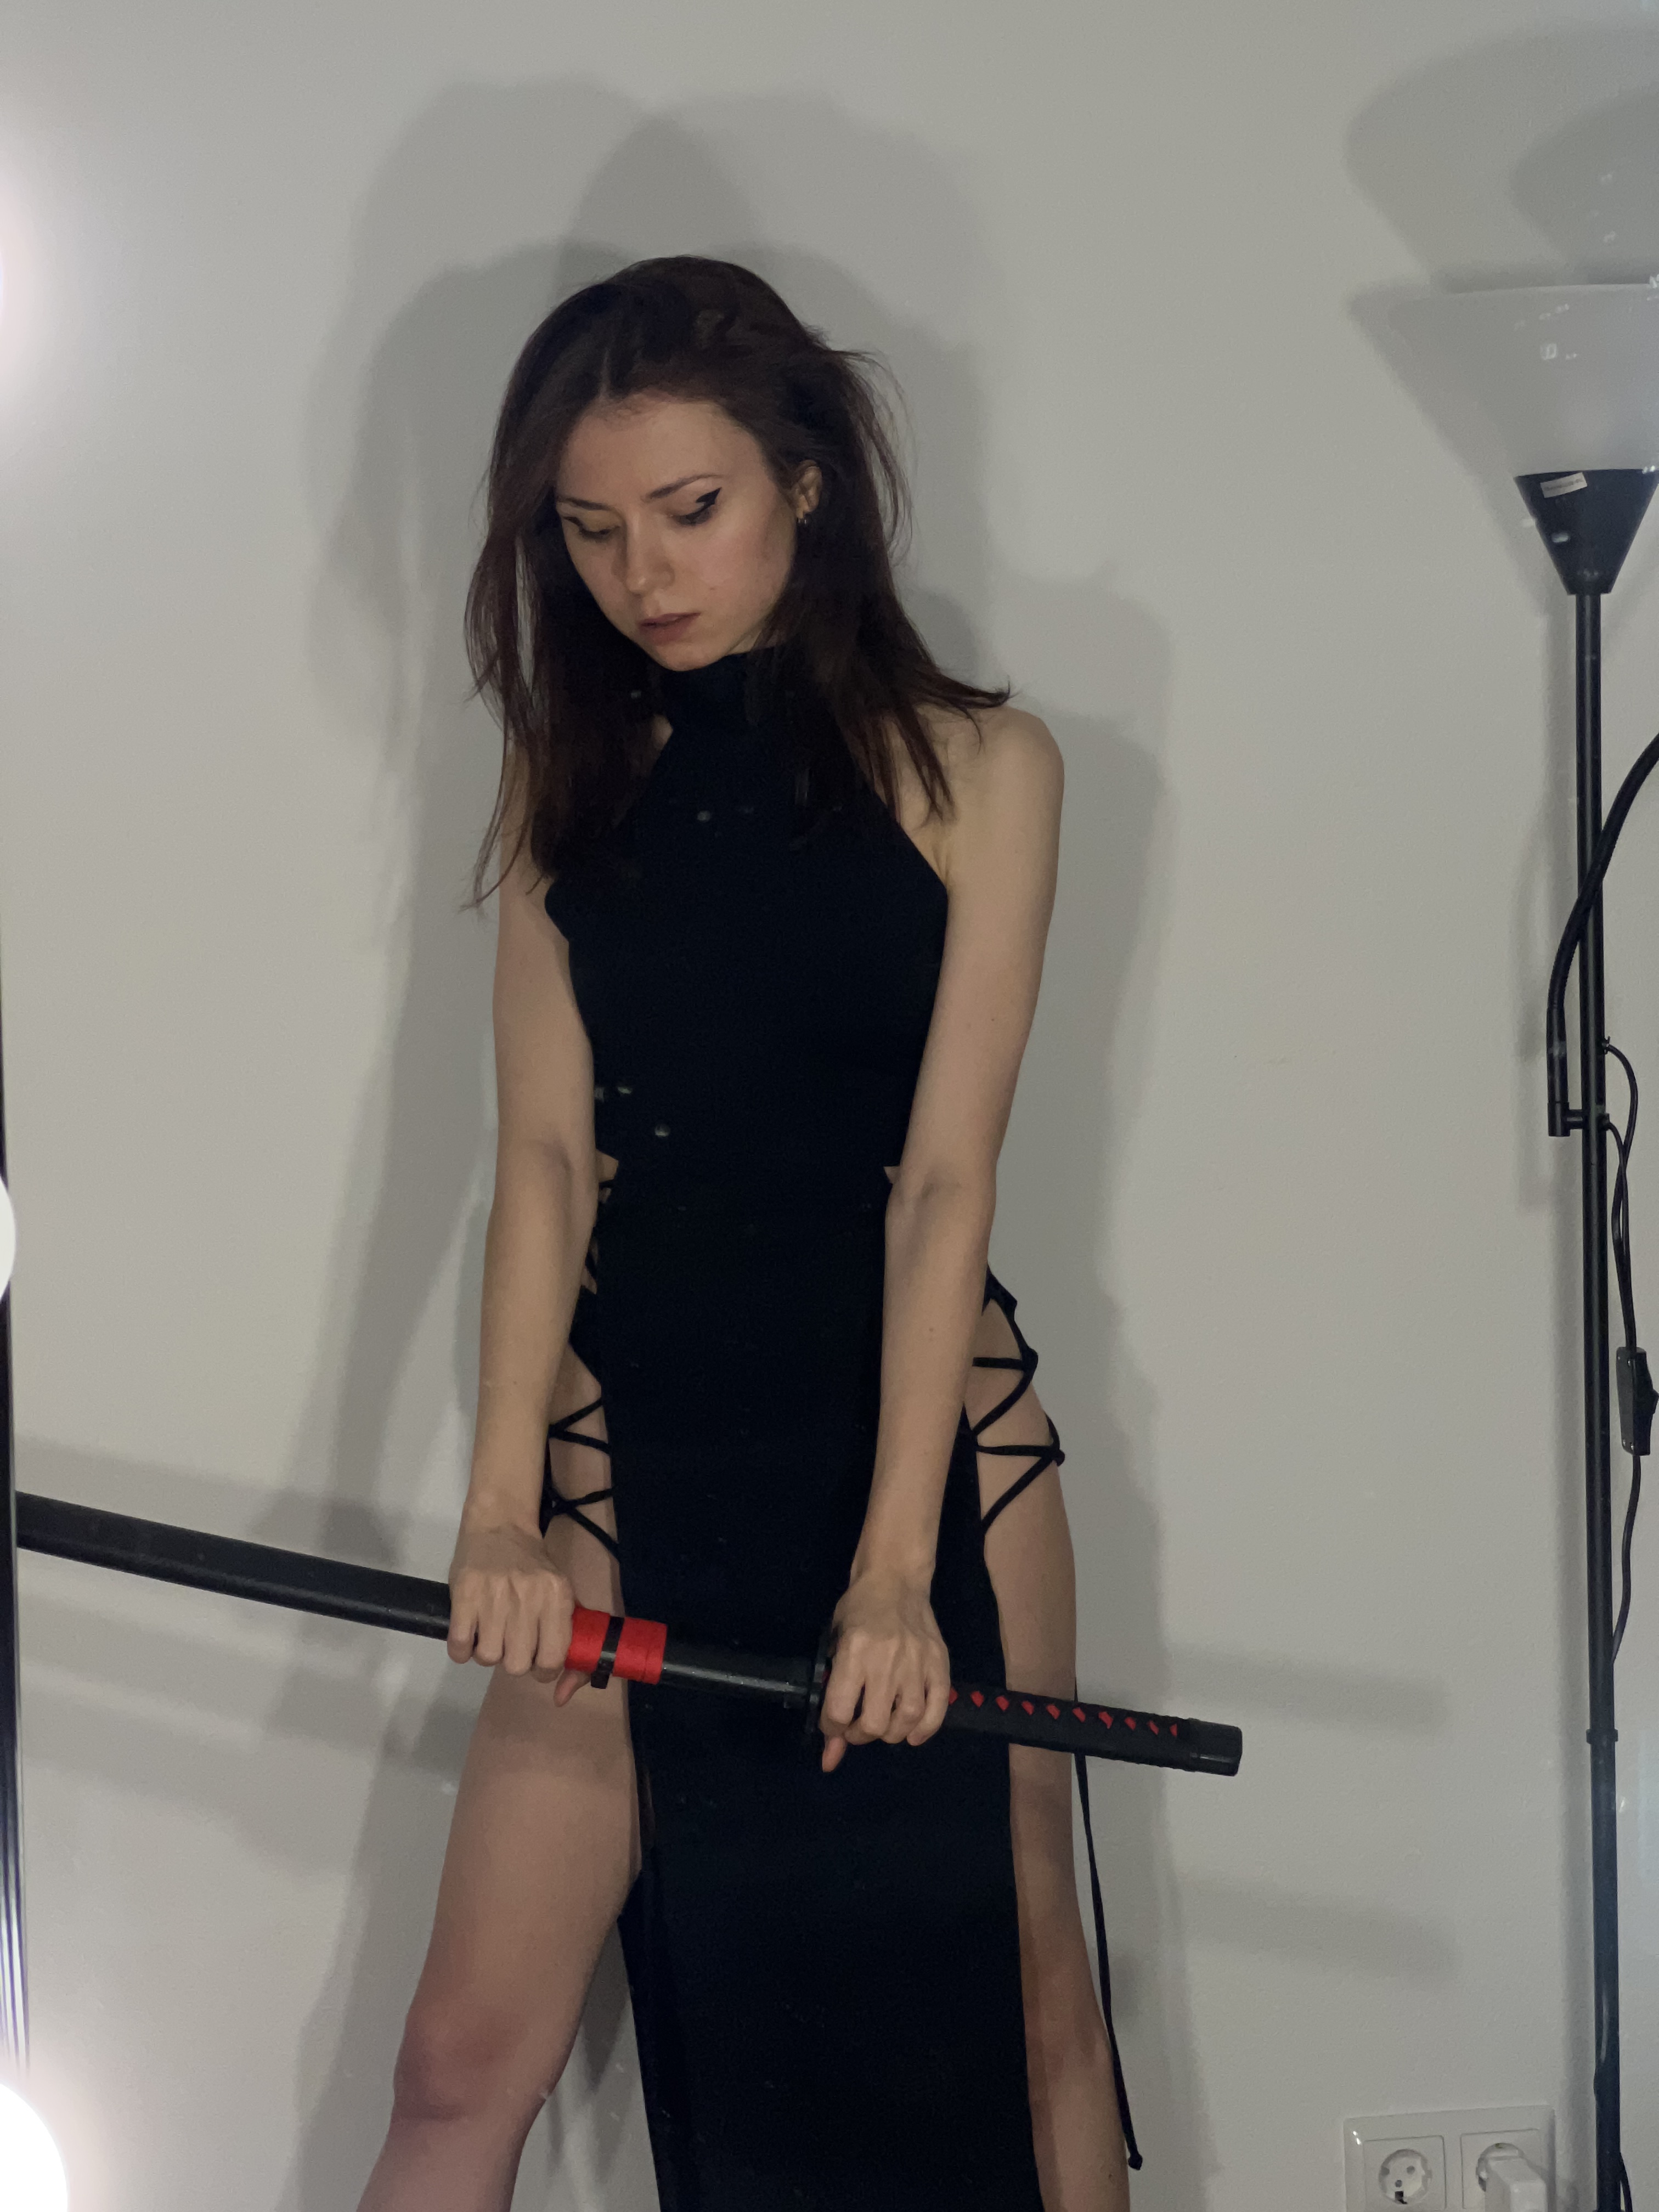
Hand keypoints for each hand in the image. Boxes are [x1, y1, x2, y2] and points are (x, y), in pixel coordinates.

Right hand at [446, 1520, 580, 1692]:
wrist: (499, 1524)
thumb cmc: (533, 1564)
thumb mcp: (559, 1593)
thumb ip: (565, 1640)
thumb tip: (563, 1697)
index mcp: (557, 1596)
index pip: (553, 1659)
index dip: (544, 1669)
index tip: (536, 1659)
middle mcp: (528, 1597)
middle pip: (518, 1665)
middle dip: (514, 1660)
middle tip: (511, 1643)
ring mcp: (494, 1596)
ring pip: (489, 1658)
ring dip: (487, 1653)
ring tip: (489, 1633)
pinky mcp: (464, 1594)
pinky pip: (459, 1646)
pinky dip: (462, 1649)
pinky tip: (470, 1632)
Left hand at [817, 1566, 950, 1773]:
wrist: (896, 1579)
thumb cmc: (858, 1608)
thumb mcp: (836, 1643)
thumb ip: (831, 1696)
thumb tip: (828, 1756)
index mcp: (854, 1651)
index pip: (839, 1711)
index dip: (831, 1728)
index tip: (833, 1724)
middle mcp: (886, 1659)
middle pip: (874, 1723)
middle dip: (859, 1735)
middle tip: (857, 1727)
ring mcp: (917, 1662)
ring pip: (906, 1720)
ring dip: (891, 1734)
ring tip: (882, 1726)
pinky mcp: (940, 1662)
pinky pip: (937, 1708)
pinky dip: (925, 1729)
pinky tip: (912, 1734)